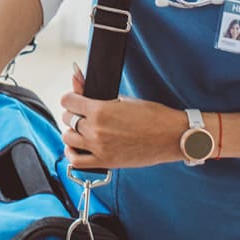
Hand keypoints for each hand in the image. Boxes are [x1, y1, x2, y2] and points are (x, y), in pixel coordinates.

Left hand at [60, 63, 182, 168]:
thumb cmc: (152, 116)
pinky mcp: (105, 162)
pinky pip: (76, 161)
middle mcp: (95, 129)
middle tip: (85, 114)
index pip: (68, 101)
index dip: (71, 98)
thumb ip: (95, 92)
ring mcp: (99, 147)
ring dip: (73, 132)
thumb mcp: (122, 98)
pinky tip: (79, 146)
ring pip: (68, 138)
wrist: (171, 137)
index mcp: (100, 110)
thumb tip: (77, 77)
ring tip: (84, 129)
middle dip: (74, 113)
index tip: (76, 99)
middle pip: (68, 119)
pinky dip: (73, 153)